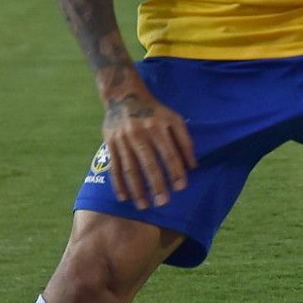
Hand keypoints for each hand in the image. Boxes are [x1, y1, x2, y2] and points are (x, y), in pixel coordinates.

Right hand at [99, 84, 195, 210]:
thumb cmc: (155, 111)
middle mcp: (139, 134)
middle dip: (156, 185)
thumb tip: (193, 166)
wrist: (124, 96)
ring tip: (144, 206)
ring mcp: (122, 139)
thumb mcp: (174, 119)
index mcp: (157, 127)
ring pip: (130, 168)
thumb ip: (185, 141)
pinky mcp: (110, 143)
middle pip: (148, 163)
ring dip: (136, 189)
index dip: (175, 171)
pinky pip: (114, 167)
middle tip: (163, 203)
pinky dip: (118, 183)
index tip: (181, 188)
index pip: (168, 153)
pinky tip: (124, 198)